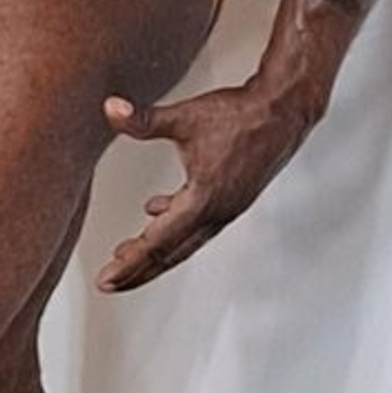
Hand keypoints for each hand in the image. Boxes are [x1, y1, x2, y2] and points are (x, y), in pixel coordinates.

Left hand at [96, 85, 305, 290]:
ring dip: (156, 252)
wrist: (283, 110)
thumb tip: (112, 110)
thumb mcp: (184, 117)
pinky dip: (174, 226)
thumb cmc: (242, 115)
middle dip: (138, 270)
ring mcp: (227, 208)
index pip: (158, 242)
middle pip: (171, 253)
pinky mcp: (233, 198)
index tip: (108, 278)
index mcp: (203, 200)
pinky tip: (157, 211)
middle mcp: (217, 212)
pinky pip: (198, 224)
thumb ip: (143, 120)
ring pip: (185, 241)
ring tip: (130, 257)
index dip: (129, 263)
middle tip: (111, 282)